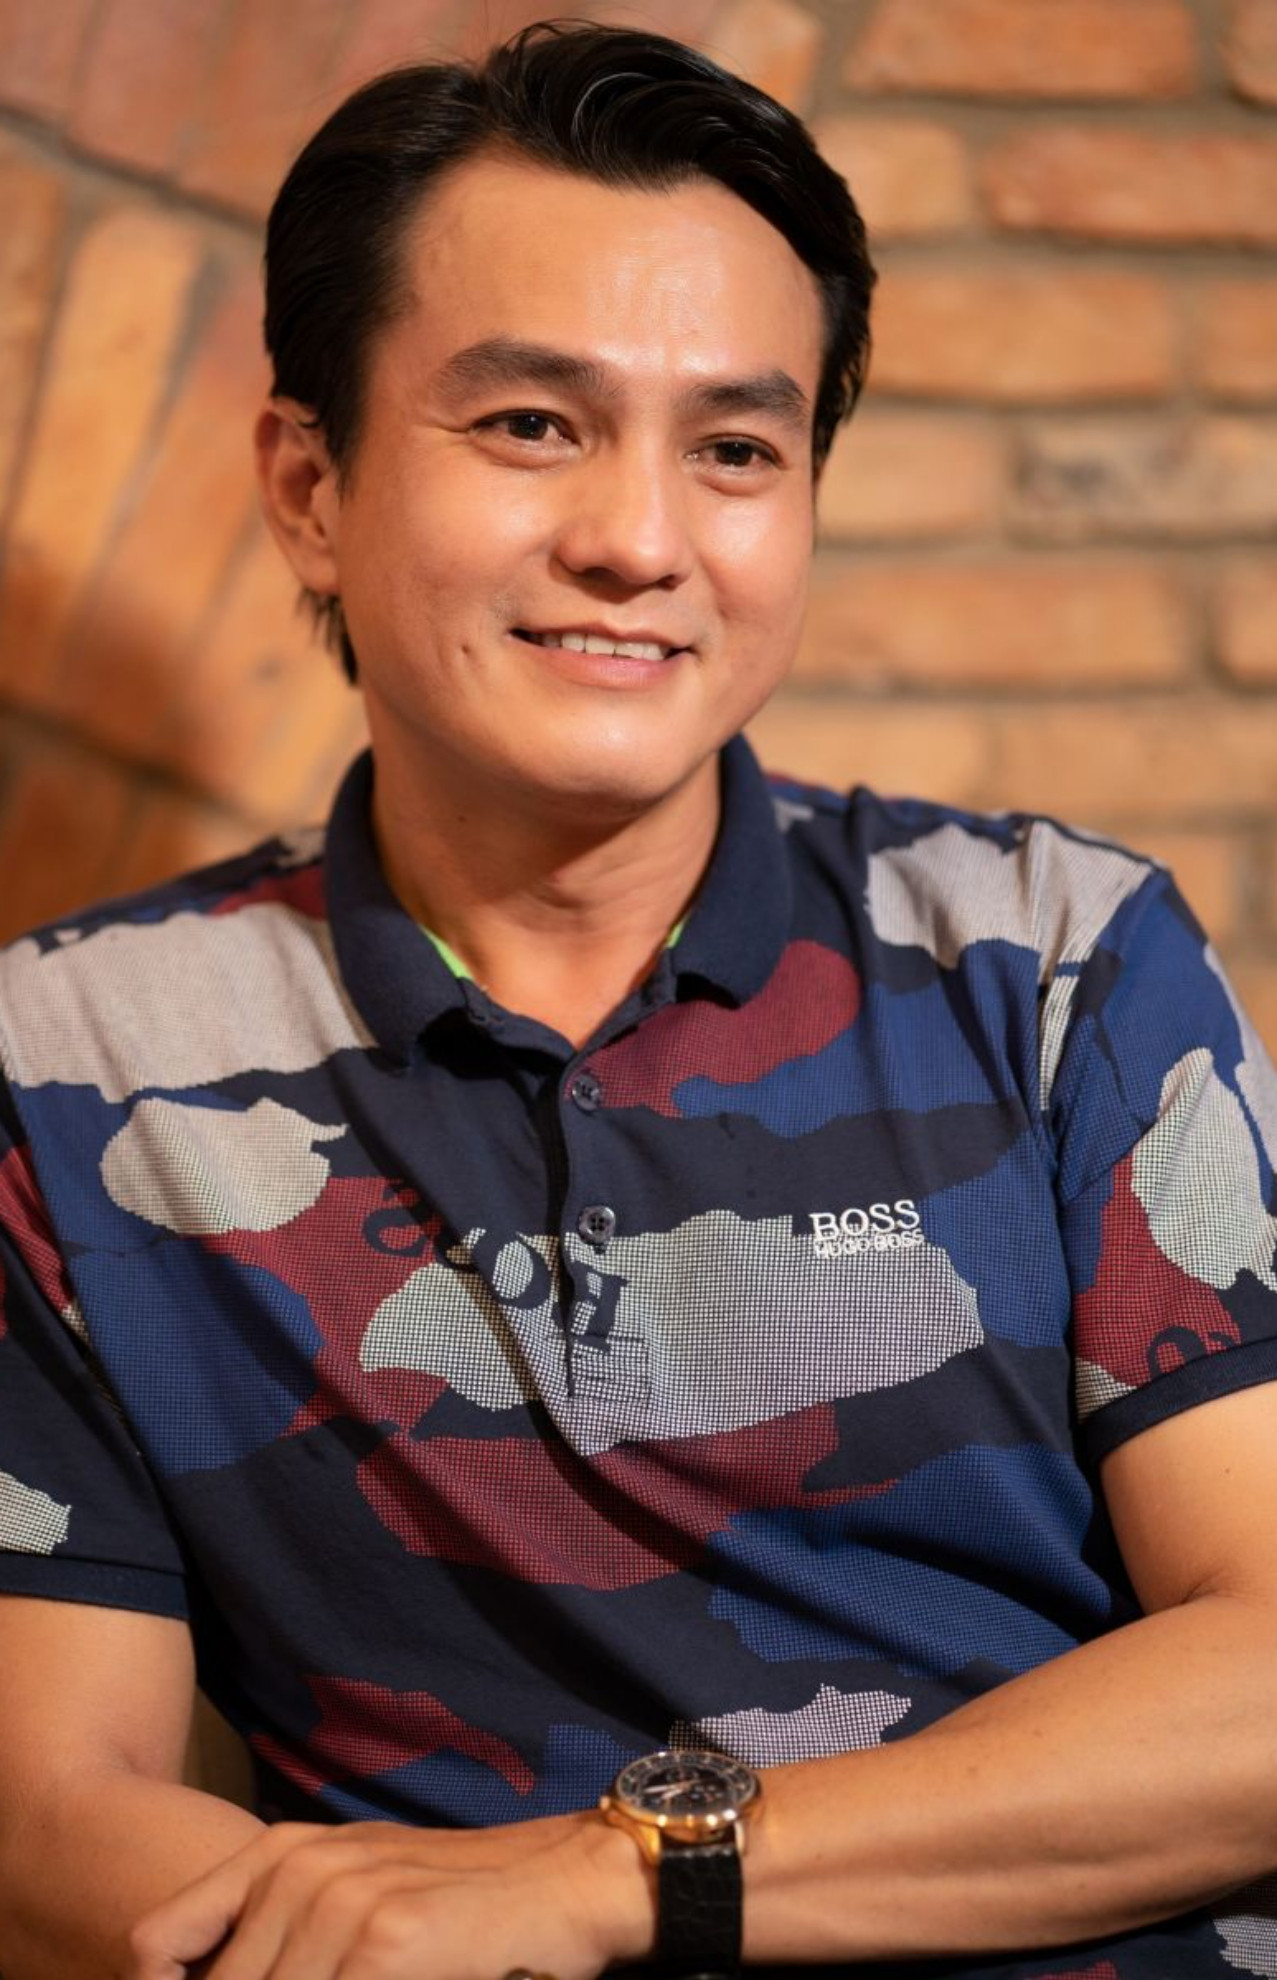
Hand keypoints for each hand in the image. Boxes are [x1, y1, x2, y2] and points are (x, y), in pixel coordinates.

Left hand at [125, 1812, 654, 1979]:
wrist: (560, 1882)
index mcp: (278, 1853)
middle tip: (332, 1978)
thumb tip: (190, 1973)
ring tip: (361, 1977)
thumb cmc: (455, 1899)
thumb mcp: (350, 1890)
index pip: (158, 1945)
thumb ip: (274, 1927)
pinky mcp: (386, 1944)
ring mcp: (340, 1904)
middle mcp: (298, 1869)